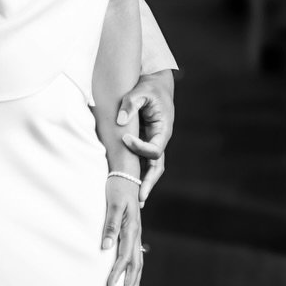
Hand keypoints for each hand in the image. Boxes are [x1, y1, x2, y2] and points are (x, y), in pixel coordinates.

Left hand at [101, 173, 143, 285]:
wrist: (126, 174)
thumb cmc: (117, 188)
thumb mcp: (113, 205)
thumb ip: (110, 225)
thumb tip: (106, 247)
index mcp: (131, 229)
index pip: (124, 257)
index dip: (117, 273)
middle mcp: (136, 234)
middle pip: (135, 264)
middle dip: (131, 284)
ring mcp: (136, 233)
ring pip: (138, 262)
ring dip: (135, 281)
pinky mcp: (133, 232)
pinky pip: (136, 255)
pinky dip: (135, 270)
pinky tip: (133, 277)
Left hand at [116, 68, 174, 207]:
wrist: (156, 83)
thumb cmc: (149, 86)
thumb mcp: (140, 91)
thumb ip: (130, 104)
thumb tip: (121, 121)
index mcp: (163, 129)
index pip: (155, 149)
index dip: (139, 147)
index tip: (124, 139)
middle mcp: (161, 139)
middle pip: (157, 166)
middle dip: (148, 182)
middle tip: (139, 198)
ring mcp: (155, 142)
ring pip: (152, 168)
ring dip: (145, 183)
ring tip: (136, 201)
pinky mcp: (147, 142)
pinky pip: (144, 161)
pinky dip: (139, 174)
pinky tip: (130, 186)